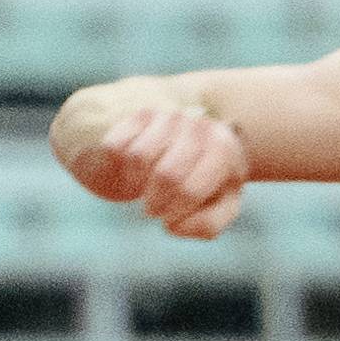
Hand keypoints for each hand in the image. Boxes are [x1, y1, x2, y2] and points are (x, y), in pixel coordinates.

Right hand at [53, 90, 249, 239]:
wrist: (199, 146)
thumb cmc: (209, 184)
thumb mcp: (219, 208)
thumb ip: (206, 225)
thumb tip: (173, 224)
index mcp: (223, 150)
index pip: (189, 191)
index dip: (172, 214)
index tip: (168, 219)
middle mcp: (198, 126)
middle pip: (165, 174)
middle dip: (154, 202)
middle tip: (153, 209)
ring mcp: (170, 117)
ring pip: (138, 156)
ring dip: (134, 183)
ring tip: (143, 188)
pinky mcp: (142, 115)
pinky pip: (116, 146)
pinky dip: (116, 168)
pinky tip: (131, 173)